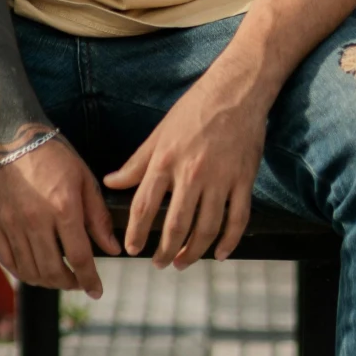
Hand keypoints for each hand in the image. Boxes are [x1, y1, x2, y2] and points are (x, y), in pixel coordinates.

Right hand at [0, 131, 119, 296]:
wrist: (11, 137)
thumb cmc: (53, 155)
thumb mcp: (84, 179)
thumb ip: (98, 217)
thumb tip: (112, 249)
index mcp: (63, 208)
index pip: (79, 258)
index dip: (90, 280)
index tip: (97, 291)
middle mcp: (35, 221)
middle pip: (52, 271)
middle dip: (69, 284)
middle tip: (79, 283)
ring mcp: (12, 224)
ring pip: (30, 271)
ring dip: (47, 282)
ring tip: (59, 278)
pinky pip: (8, 261)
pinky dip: (22, 273)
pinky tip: (34, 271)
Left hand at [104, 70, 267, 268]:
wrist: (236, 91)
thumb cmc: (194, 110)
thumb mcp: (159, 134)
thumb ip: (136, 163)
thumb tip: (111, 183)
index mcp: (166, 161)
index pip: (144, 206)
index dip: (136, 232)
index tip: (132, 249)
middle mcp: (192, 173)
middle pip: (176, 225)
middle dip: (165, 251)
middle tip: (159, 264)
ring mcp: (220, 179)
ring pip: (206, 228)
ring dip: (194, 252)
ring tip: (184, 263)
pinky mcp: (244, 180)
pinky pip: (237, 219)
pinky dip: (229, 242)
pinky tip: (219, 254)